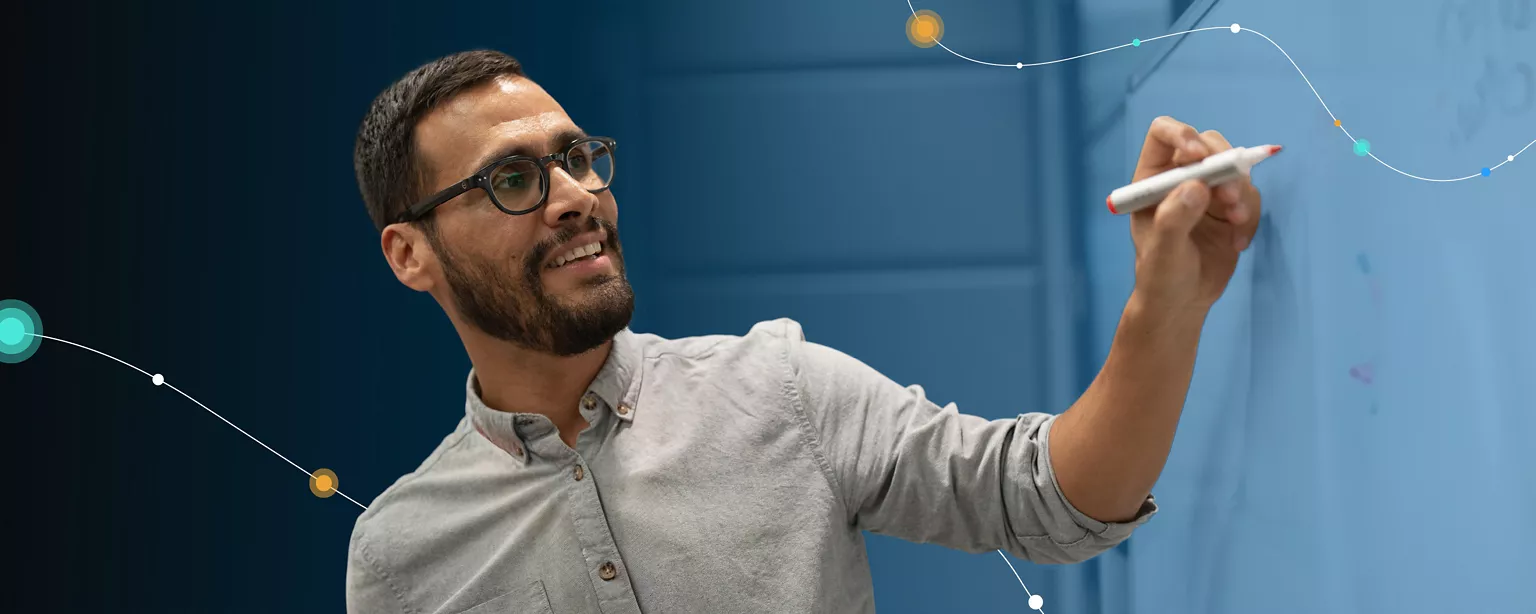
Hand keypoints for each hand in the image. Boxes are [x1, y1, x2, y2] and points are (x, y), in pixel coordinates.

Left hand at [1127, 116, 1261, 314]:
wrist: (1182, 302)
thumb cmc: (1161, 276)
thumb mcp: (1163, 251)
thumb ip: (1174, 219)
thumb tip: (1195, 186)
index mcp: (1152, 178)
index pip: (1164, 133)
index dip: (1182, 134)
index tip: (1198, 154)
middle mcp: (1180, 177)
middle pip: (1209, 143)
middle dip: (1224, 166)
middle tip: (1229, 197)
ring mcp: (1208, 191)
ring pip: (1235, 168)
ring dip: (1241, 193)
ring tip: (1236, 224)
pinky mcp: (1230, 208)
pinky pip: (1250, 196)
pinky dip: (1250, 217)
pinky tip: (1237, 243)